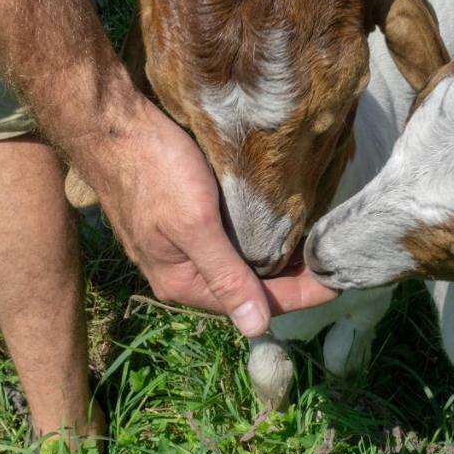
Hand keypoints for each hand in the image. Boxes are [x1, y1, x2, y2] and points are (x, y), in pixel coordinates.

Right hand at [80, 96, 337, 334]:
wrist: (112, 124)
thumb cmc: (152, 169)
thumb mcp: (194, 224)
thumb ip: (226, 275)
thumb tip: (257, 329)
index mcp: (182, 283)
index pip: (255, 303)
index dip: (301, 295)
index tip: (341, 282)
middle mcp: (183, 272)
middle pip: (250, 287)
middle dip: (293, 280)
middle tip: (335, 262)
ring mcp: (182, 246)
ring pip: (242, 264)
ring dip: (279, 259)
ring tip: (317, 246)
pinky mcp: (184, 220)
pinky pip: (231, 241)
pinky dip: (261, 239)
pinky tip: (282, 225)